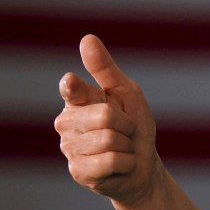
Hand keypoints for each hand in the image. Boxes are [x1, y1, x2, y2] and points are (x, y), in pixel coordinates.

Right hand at [54, 34, 161, 206]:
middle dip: (127, 124)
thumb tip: (87, 38)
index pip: (72, 90)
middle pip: (105, 116)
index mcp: (78, 100)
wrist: (142, 165)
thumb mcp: (126, 92)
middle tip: (125, 131)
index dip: (73, 86)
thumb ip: (105, 68)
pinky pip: (109, 161)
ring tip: (121, 148)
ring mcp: (70, 148)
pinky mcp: (77, 171)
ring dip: (126, 145)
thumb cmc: (133, 124)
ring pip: (109, 139)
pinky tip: (118, 165)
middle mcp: (67, 123)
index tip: (71, 81)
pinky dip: (125, 162)